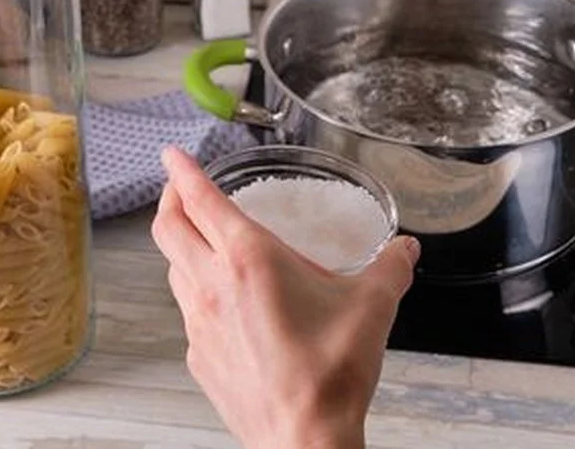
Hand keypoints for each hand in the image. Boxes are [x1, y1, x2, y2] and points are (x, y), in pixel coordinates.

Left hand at [151, 147, 420, 448]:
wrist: (304, 440)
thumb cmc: (330, 375)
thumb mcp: (372, 307)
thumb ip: (390, 268)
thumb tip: (406, 249)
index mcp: (248, 260)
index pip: (200, 200)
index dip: (182, 170)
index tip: (172, 154)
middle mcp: (213, 286)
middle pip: (168, 228)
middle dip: (170, 200)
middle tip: (180, 190)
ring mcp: (199, 324)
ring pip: (172, 269)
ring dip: (181, 246)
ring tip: (201, 242)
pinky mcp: (198, 357)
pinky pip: (187, 312)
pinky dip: (195, 292)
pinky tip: (222, 303)